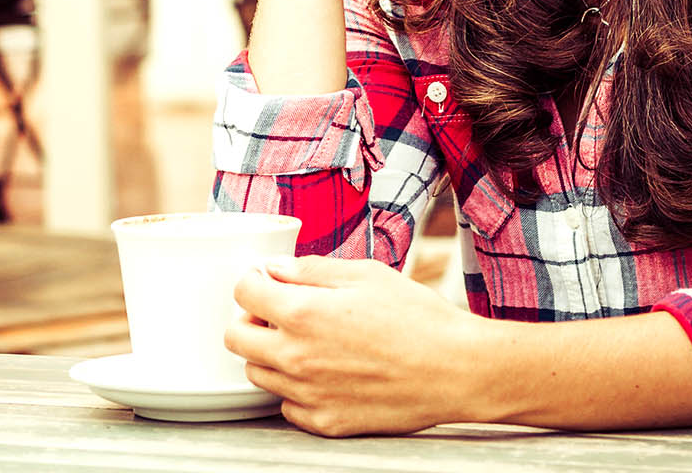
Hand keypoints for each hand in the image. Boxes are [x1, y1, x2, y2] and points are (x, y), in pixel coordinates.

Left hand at [225, 255, 480, 436]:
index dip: (252, 281)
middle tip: (276, 312)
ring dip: (270, 355)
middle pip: (235, 339)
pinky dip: (295, 389)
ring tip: (306, 342)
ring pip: (257, 374)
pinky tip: (323, 373)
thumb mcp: (365, 274)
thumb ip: (311, 270)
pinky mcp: (326, 422)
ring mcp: (309, 394)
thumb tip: (275, 269)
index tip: (264, 282)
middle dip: (249, 319)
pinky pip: (288, 406)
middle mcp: (297, 357)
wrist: (456, 370)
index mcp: (303, 313)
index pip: (243, 293)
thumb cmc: (418, 318)